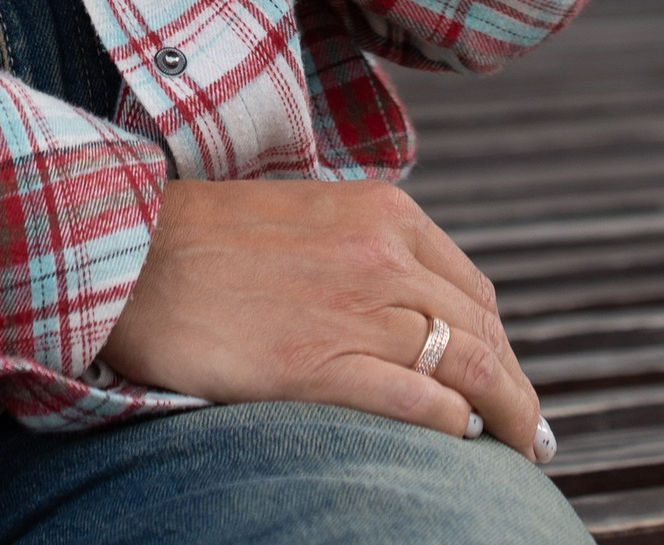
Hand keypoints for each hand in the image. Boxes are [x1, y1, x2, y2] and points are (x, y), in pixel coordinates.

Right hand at [102, 177, 547, 455]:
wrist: (133, 256)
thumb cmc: (207, 241)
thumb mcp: (308, 217)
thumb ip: (364, 248)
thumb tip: (409, 302)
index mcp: (384, 213)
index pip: (474, 290)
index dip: (498, 343)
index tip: (507, 377)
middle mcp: (386, 255)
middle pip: (483, 332)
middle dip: (515, 386)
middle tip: (530, 430)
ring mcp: (360, 309)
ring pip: (469, 369)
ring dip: (507, 414)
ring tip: (520, 450)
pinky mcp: (327, 364)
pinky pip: (423, 403)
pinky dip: (456, 426)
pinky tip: (462, 443)